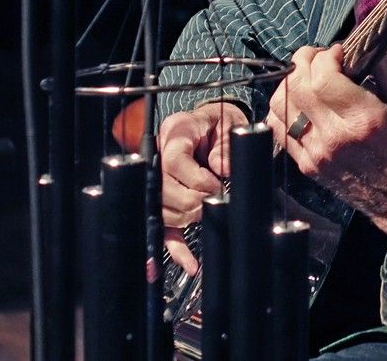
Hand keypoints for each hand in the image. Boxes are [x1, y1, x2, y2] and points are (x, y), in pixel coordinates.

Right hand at [158, 101, 246, 274]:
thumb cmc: (219, 123)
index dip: (195, 179)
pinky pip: (164, 227)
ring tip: (206, 214)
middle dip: (193, 201)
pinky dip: (176, 247)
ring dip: (186, 219)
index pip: (173, 161)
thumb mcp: (228, 124)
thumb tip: (222, 168)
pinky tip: (190, 263)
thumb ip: (225, 145)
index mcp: (175, 132)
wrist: (212, 124)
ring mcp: (157, 179)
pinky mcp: (164, 199)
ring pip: (161, 210)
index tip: (215, 184)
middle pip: (163, 189)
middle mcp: (159, 156)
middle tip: (214, 199)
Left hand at [265, 45, 386, 255]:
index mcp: (364, 121)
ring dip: (290, 83)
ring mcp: (316, 154)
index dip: (325, 56)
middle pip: (297, 86)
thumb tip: (368, 48)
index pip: (323, 77)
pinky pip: (279, 129)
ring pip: (280, 105)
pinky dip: (285, 108)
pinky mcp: (308, 166)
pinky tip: (302, 103)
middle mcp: (335, 137)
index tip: (339, 52)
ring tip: (308, 77)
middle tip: (320, 57)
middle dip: (304, 61)